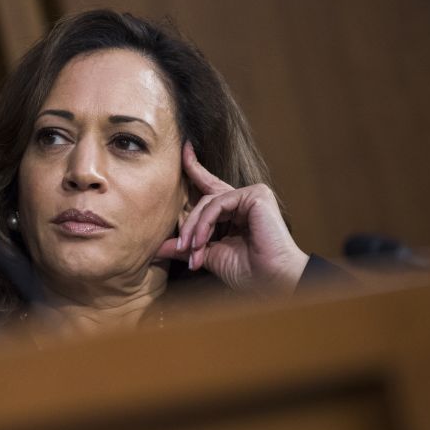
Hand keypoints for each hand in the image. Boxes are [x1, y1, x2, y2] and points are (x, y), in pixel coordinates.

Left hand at [155, 142, 308, 293]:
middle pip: (203, 200)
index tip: (183, 148)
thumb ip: (187, 247)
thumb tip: (157, 248)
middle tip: (181, 248)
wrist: (272, 281)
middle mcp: (244, 199)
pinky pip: (218, 204)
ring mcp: (251, 195)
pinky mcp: (256, 195)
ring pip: (208, 202)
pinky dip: (205, 223)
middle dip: (189, 225)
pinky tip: (202, 241)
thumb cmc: (248, 271)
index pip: (209, 185)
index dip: (195, 167)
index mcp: (234, 210)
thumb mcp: (208, 255)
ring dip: (195, 228)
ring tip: (192, 250)